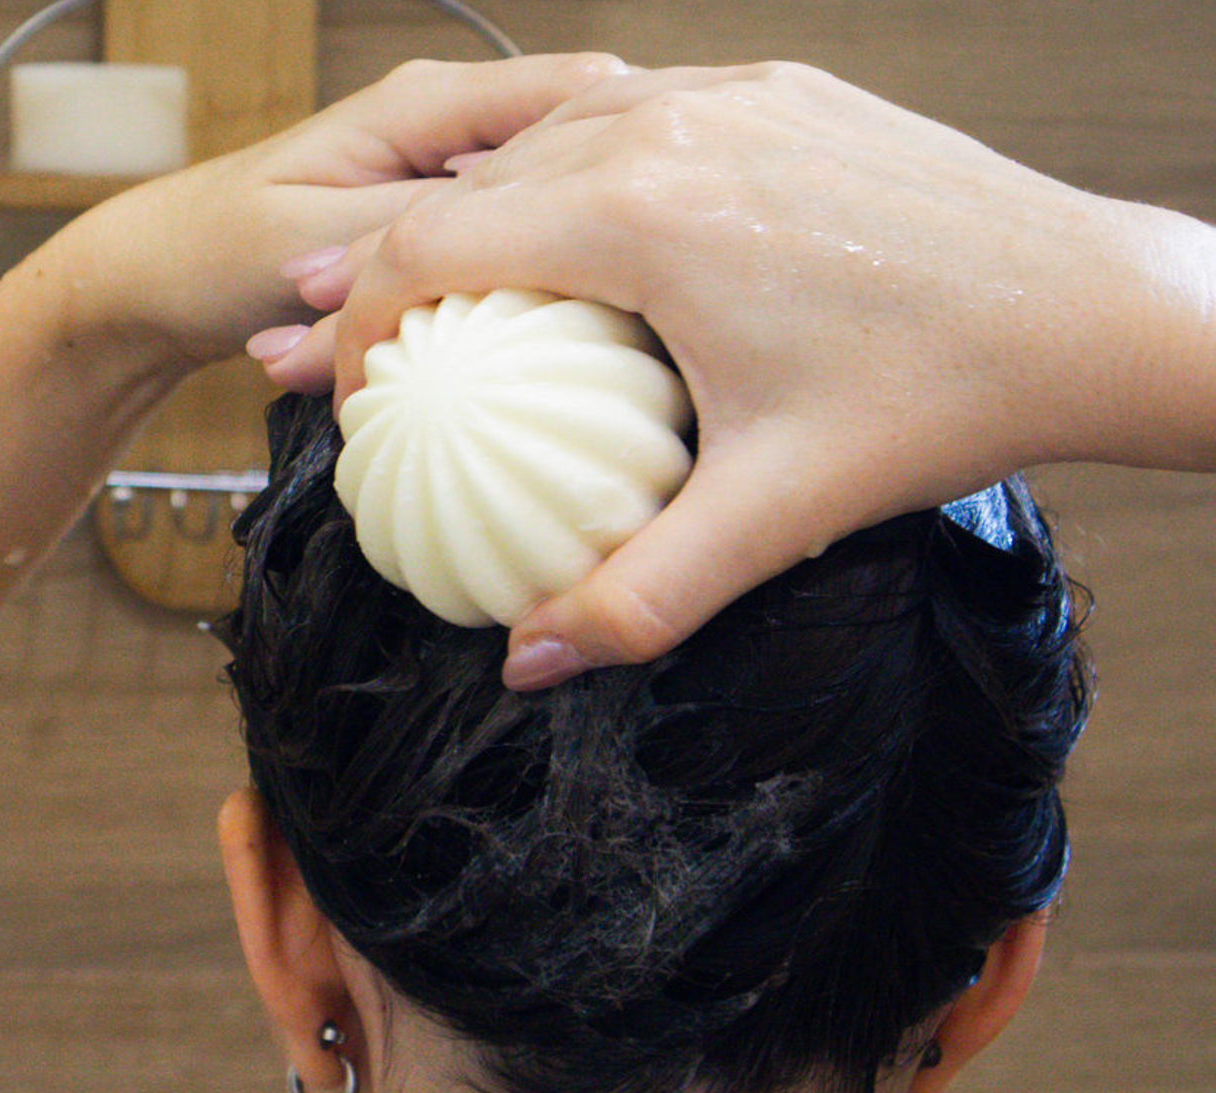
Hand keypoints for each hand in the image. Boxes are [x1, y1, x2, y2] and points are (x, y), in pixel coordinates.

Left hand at [59, 52, 627, 369]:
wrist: (156, 288)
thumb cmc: (209, 251)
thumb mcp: (312, 241)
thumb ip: (411, 234)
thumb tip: (509, 244)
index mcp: (427, 104)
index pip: (572, 97)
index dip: (634, 156)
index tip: (676, 232)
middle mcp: (446, 134)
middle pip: (569, 164)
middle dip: (604, 232)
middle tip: (652, 309)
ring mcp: (442, 191)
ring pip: (537, 226)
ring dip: (556, 285)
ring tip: (601, 345)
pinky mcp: (431, 242)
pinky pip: (498, 269)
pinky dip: (509, 312)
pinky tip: (528, 360)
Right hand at [257, 63, 1215, 687]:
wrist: (1085, 304)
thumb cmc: (936, 398)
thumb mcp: (775, 513)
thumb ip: (639, 595)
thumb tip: (530, 663)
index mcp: (644, 215)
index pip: (436, 244)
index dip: (361, 314)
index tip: (345, 382)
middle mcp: (670, 124)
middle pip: (473, 181)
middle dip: (394, 259)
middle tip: (352, 333)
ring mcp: (730, 92)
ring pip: (549, 136)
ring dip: (480, 209)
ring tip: (439, 282)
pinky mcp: (781, 92)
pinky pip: (633, 117)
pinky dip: (571, 176)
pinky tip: (573, 233)